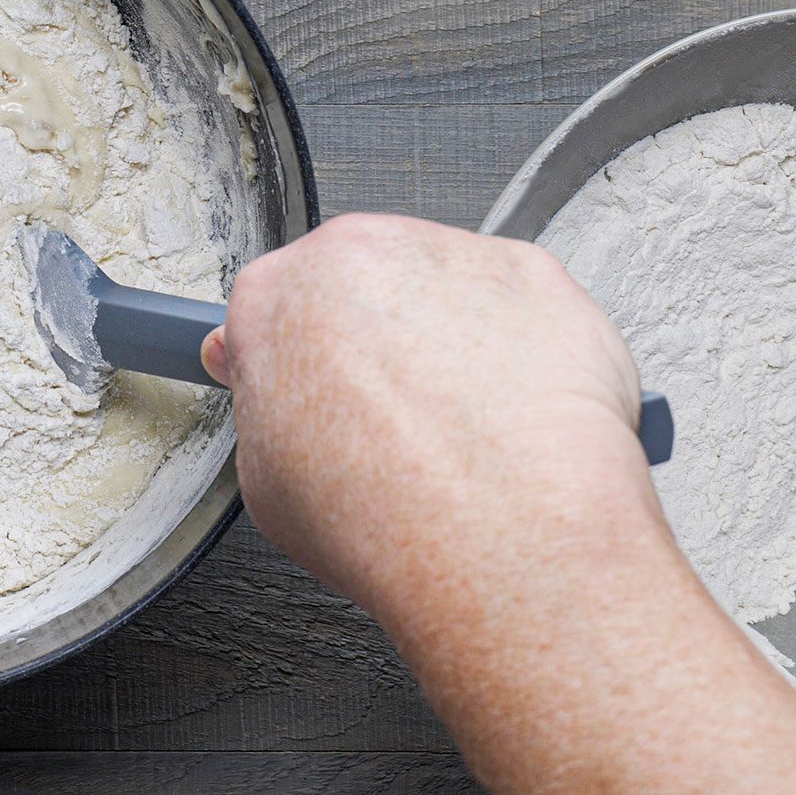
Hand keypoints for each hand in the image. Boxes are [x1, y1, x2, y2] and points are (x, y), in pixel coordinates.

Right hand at [200, 213, 658, 624]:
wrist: (498, 537)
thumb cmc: (385, 517)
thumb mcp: (263, 478)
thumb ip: (265, 406)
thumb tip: (278, 396)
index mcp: (275, 295)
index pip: (275, 304)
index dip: (297, 353)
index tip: (314, 384)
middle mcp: (357, 257)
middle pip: (356, 281)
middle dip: (371, 337)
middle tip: (388, 414)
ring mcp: (447, 258)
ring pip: (438, 286)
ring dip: (443, 337)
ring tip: (454, 423)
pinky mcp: (531, 274)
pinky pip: (514, 302)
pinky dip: (516, 345)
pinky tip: (506, 409)